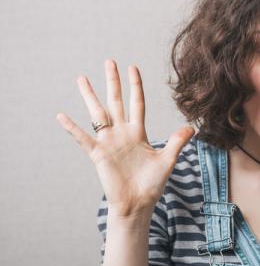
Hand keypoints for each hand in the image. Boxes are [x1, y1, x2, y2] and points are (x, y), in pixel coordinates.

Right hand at [56, 59, 194, 219]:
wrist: (138, 204)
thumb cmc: (151, 184)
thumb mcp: (167, 161)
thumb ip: (176, 143)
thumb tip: (191, 128)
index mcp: (138, 132)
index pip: (137, 103)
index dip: (135, 86)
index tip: (132, 67)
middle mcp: (122, 133)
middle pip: (116, 101)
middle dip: (113, 82)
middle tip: (109, 61)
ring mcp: (109, 142)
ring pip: (98, 114)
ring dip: (90, 96)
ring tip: (82, 78)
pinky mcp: (98, 154)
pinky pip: (84, 138)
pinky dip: (73, 128)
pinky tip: (62, 116)